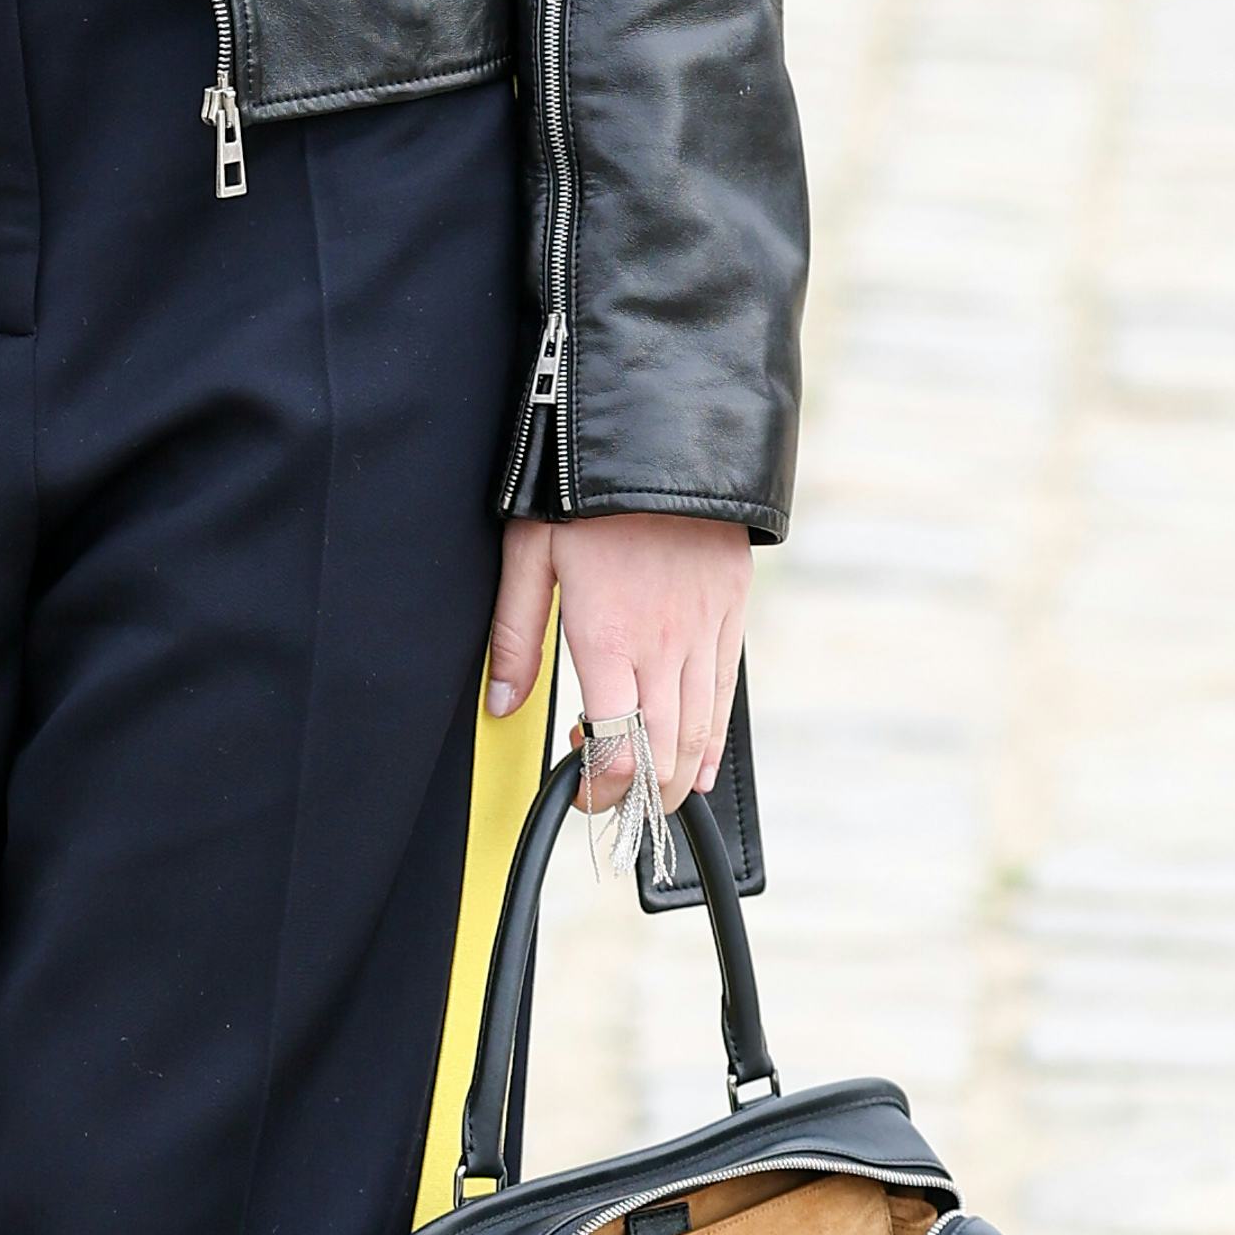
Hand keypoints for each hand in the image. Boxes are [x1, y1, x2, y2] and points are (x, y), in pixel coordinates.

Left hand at [486, 510, 749, 815]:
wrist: (664, 430)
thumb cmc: (583, 487)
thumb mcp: (530, 552)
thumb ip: (516, 635)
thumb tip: (502, 702)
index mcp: (607, 636)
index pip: (616, 747)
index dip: (602, 789)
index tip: (581, 791)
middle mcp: (663, 644)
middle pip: (662, 753)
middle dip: (640, 797)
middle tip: (612, 804)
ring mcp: (704, 630)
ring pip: (699, 732)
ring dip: (674, 776)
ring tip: (649, 793)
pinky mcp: (731, 612)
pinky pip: (726, 694)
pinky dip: (712, 741)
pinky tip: (695, 765)